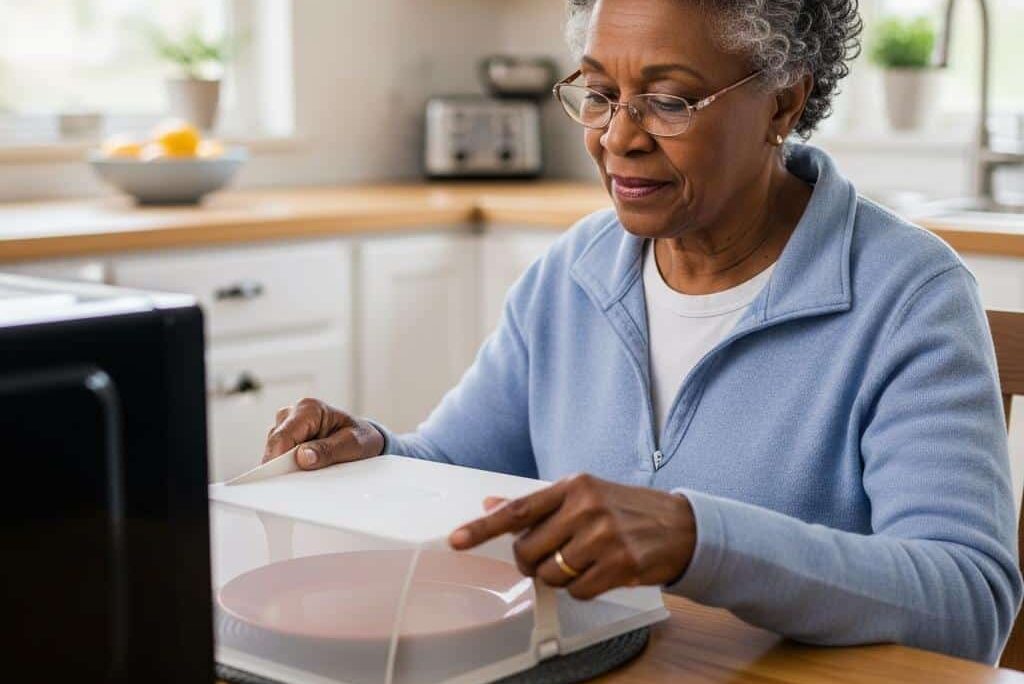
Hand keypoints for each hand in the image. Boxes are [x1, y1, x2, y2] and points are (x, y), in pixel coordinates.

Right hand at [262, 398, 384, 469]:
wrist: (365, 438)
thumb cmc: (360, 437)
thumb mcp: (353, 444)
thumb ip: (328, 450)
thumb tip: (302, 457)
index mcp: (309, 409)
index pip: (283, 436)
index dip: (278, 460)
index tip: (281, 480)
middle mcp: (292, 414)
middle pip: (275, 445)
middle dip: (282, 467)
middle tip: (296, 488)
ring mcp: (286, 427)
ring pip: (274, 453)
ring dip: (287, 469)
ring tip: (307, 479)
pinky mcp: (285, 440)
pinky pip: (278, 458)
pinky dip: (289, 470)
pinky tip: (302, 477)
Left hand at [449, 474, 695, 599]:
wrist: (680, 525)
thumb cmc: (625, 509)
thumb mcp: (583, 495)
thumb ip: (538, 504)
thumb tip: (492, 504)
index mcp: (573, 486)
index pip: (518, 509)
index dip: (482, 527)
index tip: (456, 539)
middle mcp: (586, 508)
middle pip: (528, 550)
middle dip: (531, 561)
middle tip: (550, 555)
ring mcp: (604, 537)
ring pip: (551, 574)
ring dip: (558, 576)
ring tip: (582, 561)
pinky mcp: (620, 564)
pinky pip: (577, 591)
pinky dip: (582, 588)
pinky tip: (599, 572)